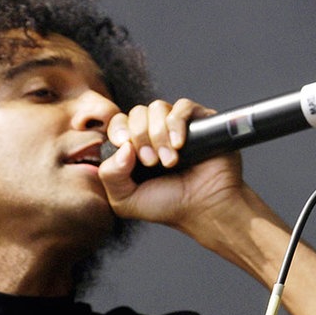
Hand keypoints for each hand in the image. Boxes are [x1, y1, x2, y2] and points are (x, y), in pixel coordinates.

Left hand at [98, 98, 242, 226]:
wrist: (206, 207)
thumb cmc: (169, 205)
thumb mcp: (125, 199)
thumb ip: (109, 175)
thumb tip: (123, 146)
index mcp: (135, 146)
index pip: (119, 122)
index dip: (119, 131)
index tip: (127, 150)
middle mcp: (156, 132)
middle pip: (137, 113)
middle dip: (141, 137)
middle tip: (152, 162)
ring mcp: (178, 126)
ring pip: (157, 108)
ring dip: (159, 134)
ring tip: (170, 160)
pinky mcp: (200, 122)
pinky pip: (183, 107)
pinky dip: (177, 124)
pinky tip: (180, 145)